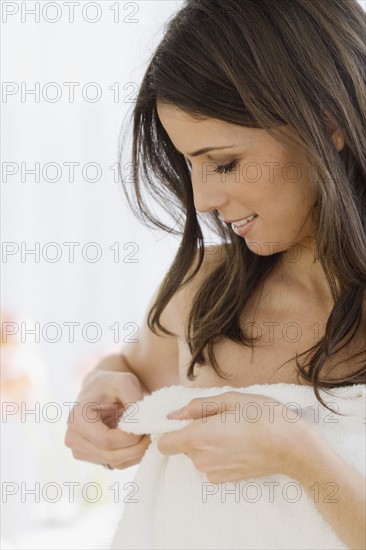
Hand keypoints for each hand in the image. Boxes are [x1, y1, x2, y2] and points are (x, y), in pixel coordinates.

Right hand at [65, 370, 150, 468]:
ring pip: (115, 463)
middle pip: (112, 456)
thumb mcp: (125, 382)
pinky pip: (115, 464)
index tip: (147, 427)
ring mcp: (79, 450)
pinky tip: (138, 441)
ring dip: (137, 452)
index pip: (107, 441)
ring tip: (147, 434)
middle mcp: (73, 438)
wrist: (99, 388)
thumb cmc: (111, 383)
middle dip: (138, 447)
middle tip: (152, 433)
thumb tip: (142, 426)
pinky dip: (131, 455)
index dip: (132, 438)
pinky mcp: (89, 457)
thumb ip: (134, 402)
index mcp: (77, 419)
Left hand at [157, 391, 310, 483]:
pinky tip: (239, 445)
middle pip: (182, 447)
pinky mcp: (225, 480)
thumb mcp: (231, 399)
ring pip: (197, 455)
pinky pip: (211, 464)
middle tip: (221, 419)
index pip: (163, 444)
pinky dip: (218, 455)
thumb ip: (198, 406)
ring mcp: (213, 472)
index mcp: (198, 437)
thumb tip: (174, 414)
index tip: (184, 421)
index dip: (170, 431)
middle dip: (194, 433)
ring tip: (233, 431)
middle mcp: (201, 459)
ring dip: (207, 443)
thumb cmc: (263, 416)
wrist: (292, 447)